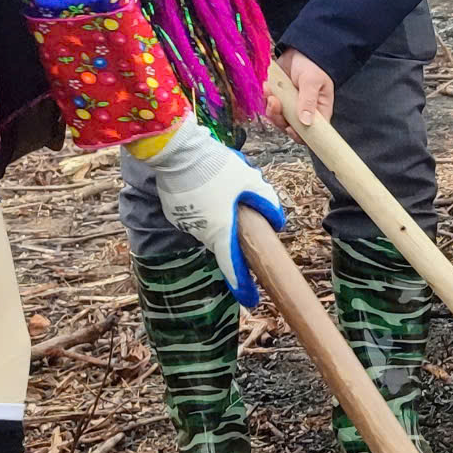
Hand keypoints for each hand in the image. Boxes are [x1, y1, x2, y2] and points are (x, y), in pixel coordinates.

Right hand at [134, 117, 284, 305]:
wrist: (176, 151)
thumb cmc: (216, 167)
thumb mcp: (250, 181)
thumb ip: (267, 202)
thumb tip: (277, 223)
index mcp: (221, 231)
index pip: (234, 267)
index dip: (243, 286)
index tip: (252, 300)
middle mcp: (201, 232)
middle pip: (224, 242)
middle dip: (236, 232)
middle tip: (243, 211)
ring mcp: (185, 222)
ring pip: (210, 225)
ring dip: (220, 214)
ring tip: (221, 184)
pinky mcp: (175, 210)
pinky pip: (196, 213)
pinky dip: (205, 205)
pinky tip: (207, 183)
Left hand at [265, 48, 334, 133]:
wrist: (300, 48)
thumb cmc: (313, 64)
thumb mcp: (312, 82)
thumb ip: (308, 101)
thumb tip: (306, 122)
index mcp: (318, 111)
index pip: (311, 132)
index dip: (299, 135)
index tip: (289, 128)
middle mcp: (303, 111)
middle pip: (289, 127)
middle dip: (279, 118)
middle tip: (275, 103)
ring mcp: (290, 105)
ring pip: (277, 117)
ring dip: (270, 107)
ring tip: (269, 91)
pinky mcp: (279, 97)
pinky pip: (269, 105)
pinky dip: (265, 98)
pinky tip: (266, 87)